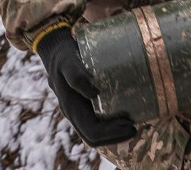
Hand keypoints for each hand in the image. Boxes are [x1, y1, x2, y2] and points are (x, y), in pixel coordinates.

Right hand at [35, 26, 136, 146]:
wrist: (55, 52)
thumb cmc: (64, 56)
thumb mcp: (68, 62)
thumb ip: (76, 76)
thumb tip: (93, 94)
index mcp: (70, 108)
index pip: (91, 131)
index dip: (111, 133)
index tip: (129, 124)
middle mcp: (73, 114)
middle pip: (94, 138)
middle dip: (115, 137)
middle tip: (134, 128)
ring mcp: (78, 113)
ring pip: (94, 134)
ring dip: (113, 135)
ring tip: (132, 127)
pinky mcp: (83, 107)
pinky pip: (96, 124)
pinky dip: (110, 127)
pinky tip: (124, 117)